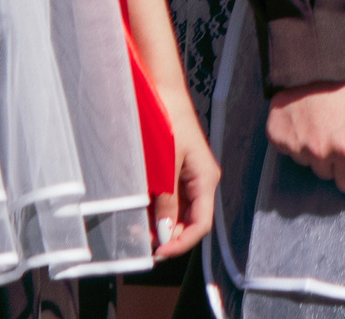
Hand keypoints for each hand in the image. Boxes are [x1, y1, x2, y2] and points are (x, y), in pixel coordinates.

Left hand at [154, 85, 219, 257]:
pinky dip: (157, 212)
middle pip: (190, 221)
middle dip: (169, 237)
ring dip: (161, 226)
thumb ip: (167, 199)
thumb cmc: (169, 122)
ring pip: (179, 213)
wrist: (164, 92)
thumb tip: (165, 232)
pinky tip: (141, 215)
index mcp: (206, 180)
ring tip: (138, 232)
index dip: (181, 243)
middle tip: (142, 245)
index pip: (201, 224)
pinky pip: (171, 200)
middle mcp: (202, 182)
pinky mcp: (178, 172)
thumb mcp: (167, 164)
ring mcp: (190, 177)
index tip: (158, 252)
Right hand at [267, 81, 344, 195]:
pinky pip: (289, 152)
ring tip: (315, 124)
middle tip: (332, 132)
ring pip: (307, 163)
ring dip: (312, 150)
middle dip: (332, 160)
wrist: (311, 68)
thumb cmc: (344, 93)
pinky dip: (294, 141)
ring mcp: (296, 147)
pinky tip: (300, 122)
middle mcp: (319, 153)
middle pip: (327, 174)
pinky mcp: (277, 140)